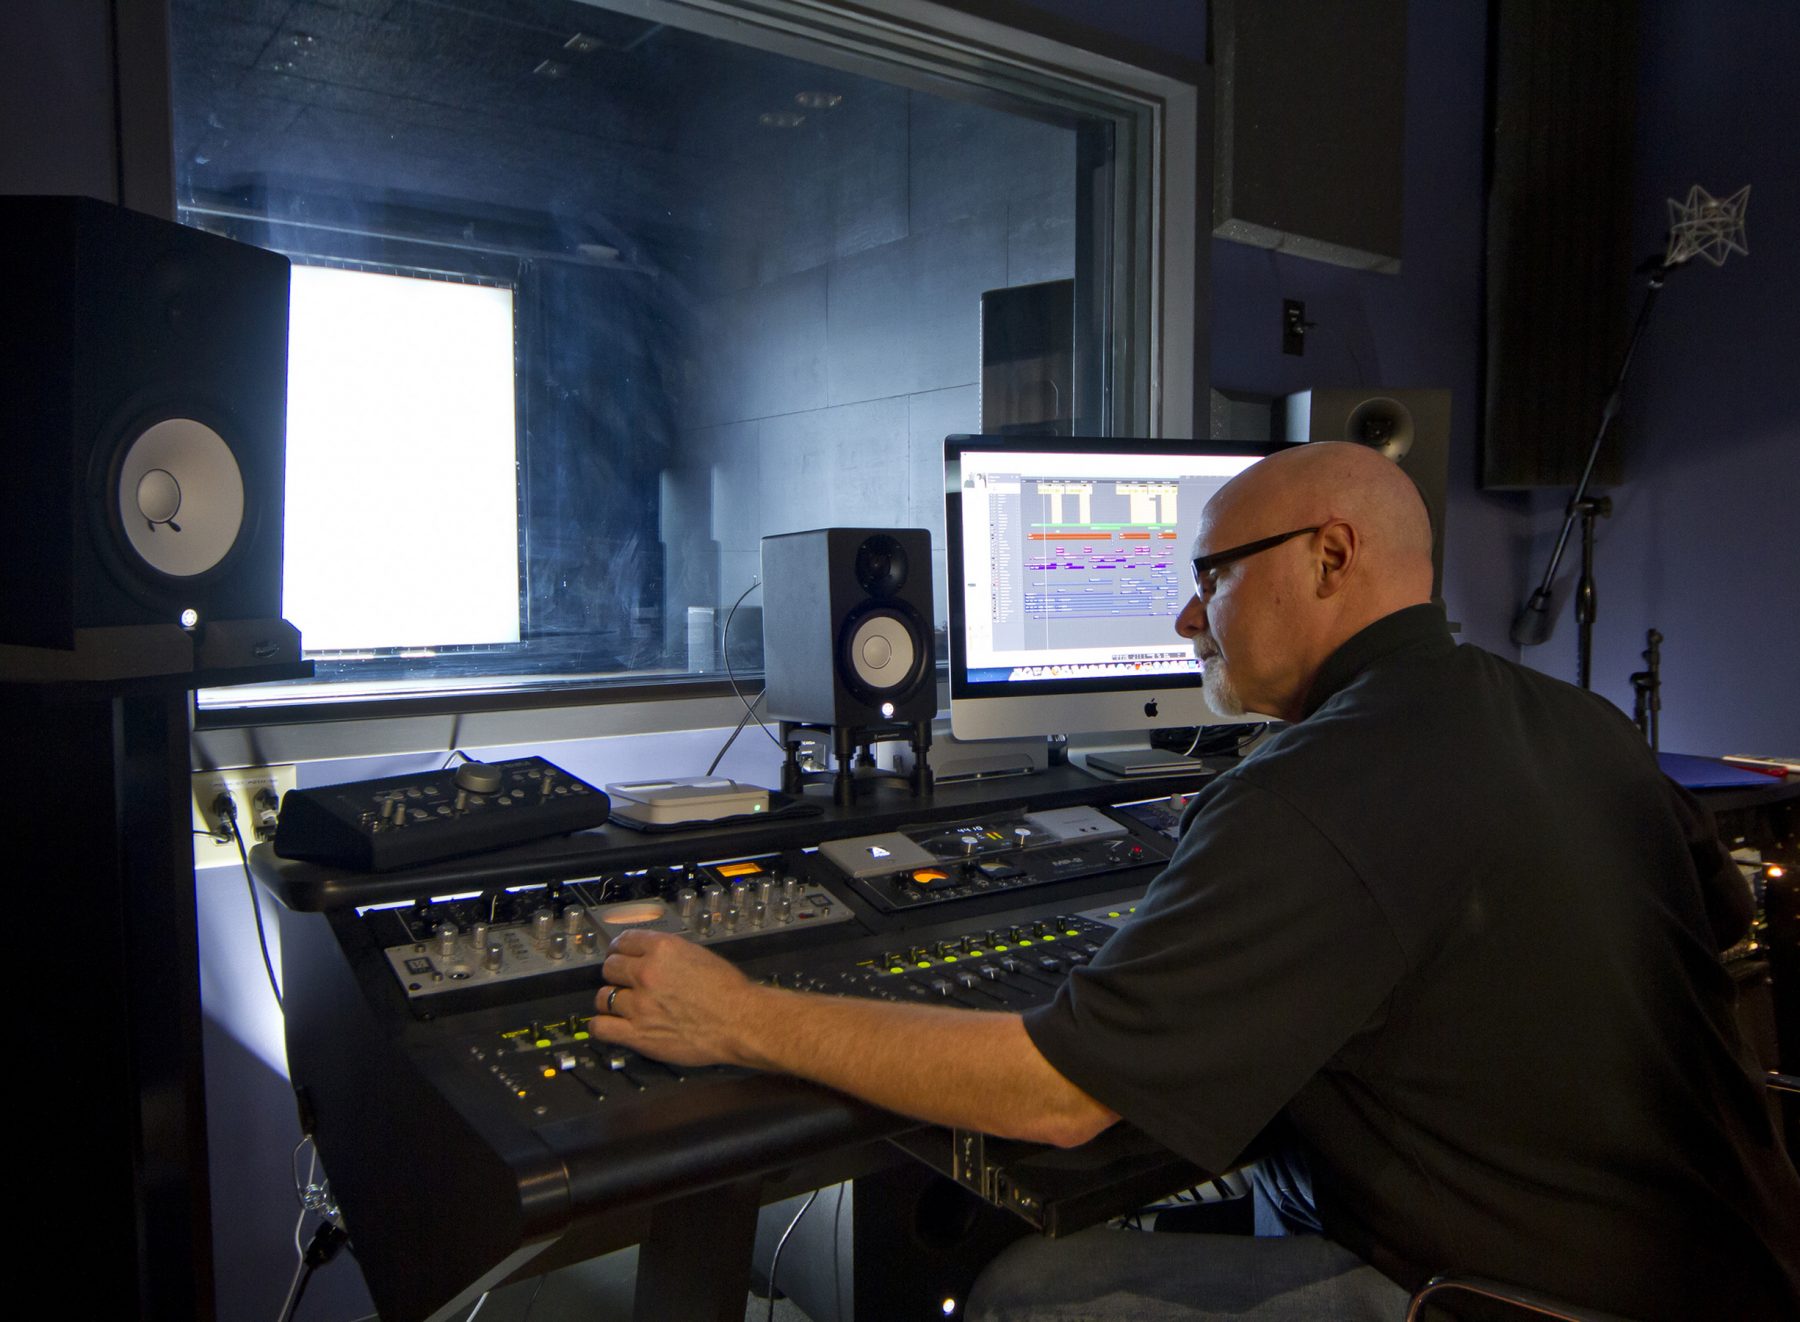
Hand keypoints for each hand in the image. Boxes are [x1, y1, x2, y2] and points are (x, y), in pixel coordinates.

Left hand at [587, 928, 762, 1067]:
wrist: (741, 1021)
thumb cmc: (728, 992)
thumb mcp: (698, 955)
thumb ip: (668, 954)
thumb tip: (649, 956)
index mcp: (662, 949)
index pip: (623, 940)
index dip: (619, 949)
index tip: (619, 955)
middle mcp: (646, 973)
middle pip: (609, 967)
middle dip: (615, 973)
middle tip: (623, 981)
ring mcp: (639, 1005)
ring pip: (602, 997)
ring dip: (610, 1000)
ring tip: (621, 1005)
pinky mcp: (638, 1033)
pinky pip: (601, 1027)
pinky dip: (602, 1025)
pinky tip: (611, 1024)